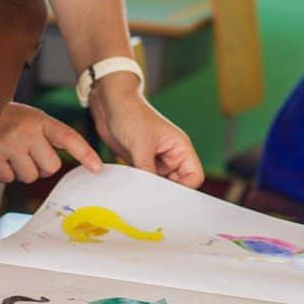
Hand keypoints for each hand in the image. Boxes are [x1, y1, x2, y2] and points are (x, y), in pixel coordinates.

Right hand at [0, 102, 102, 183]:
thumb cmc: (1, 117)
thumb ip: (45, 135)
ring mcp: (9, 145)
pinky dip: (1, 173)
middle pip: (50, 167)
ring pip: (29, 177)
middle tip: (27, 154)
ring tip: (9, 153)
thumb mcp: (28, 117)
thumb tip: (62, 159)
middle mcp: (26, 132)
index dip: (85, 153)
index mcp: (39, 120)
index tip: (97, 168)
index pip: (68, 137)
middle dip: (41, 166)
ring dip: (20, 170)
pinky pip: (7, 179)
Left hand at [90, 74, 204, 187]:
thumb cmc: (131, 113)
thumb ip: (147, 171)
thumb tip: (150, 194)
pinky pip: (145, 181)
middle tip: (152, 199)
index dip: (185, 189)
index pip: (194, 176)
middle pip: (178, 184)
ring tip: (140, 193)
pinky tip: (131, 188)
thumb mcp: (141, 144)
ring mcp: (155, 160)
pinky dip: (140, 186)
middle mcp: (170, 155)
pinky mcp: (140, 162)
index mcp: (180, 147)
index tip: (168, 196)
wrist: (110, 103)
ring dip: (151, 190)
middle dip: (167, 192)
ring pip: (160, 185)